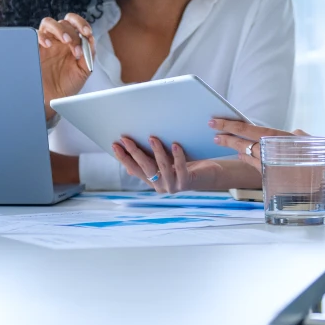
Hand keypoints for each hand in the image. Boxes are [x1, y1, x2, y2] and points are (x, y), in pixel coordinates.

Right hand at [38, 13, 95, 118]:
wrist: (53, 99)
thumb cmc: (68, 84)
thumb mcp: (83, 71)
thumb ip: (89, 55)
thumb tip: (91, 39)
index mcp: (72, 42)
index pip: (75, 24)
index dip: (81, 24)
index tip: (87, 32)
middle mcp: (58, 40)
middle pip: (64, 23)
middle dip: (72, 32)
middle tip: (76, 47)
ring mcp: (46, 43)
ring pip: (48, 23)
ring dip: (59, 29)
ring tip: (66, 41)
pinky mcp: (34, 49)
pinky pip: (35, 35)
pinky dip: (42, 36)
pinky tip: (48, 44)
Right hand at [113, 136, 233, 193]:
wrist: (211, 176)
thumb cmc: (188, 165)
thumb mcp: (167, 161)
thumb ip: (152, 159)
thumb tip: (130, 150)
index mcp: (153, 180)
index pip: (134, 169)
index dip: (123, 158)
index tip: (114, 145)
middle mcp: (160, 186)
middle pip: (145, 168)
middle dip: (134, 153)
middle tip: (126, 139)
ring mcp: (173, 186)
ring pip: (162, 167)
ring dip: (156, 151)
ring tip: (152, 137)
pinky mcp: (186, 184)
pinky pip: (180, 168)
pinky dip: (177, 156)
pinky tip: (175, 144)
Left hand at [208, 119, 307, 172]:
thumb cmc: (318, 153)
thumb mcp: (304, 139)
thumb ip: (292, 136)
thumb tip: (291, 134)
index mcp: (276, 137)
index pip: (247, 129)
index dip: (229, 125)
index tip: (215, 122)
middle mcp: (270, 151)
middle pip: (242, 143)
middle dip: (226, 138)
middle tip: (213, 133)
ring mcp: (270, 164)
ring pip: (247, 154)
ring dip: (235, 148)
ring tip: (221, 141)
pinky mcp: (272, 175)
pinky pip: (255, 165)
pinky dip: (247, 158)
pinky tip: (241, 154)